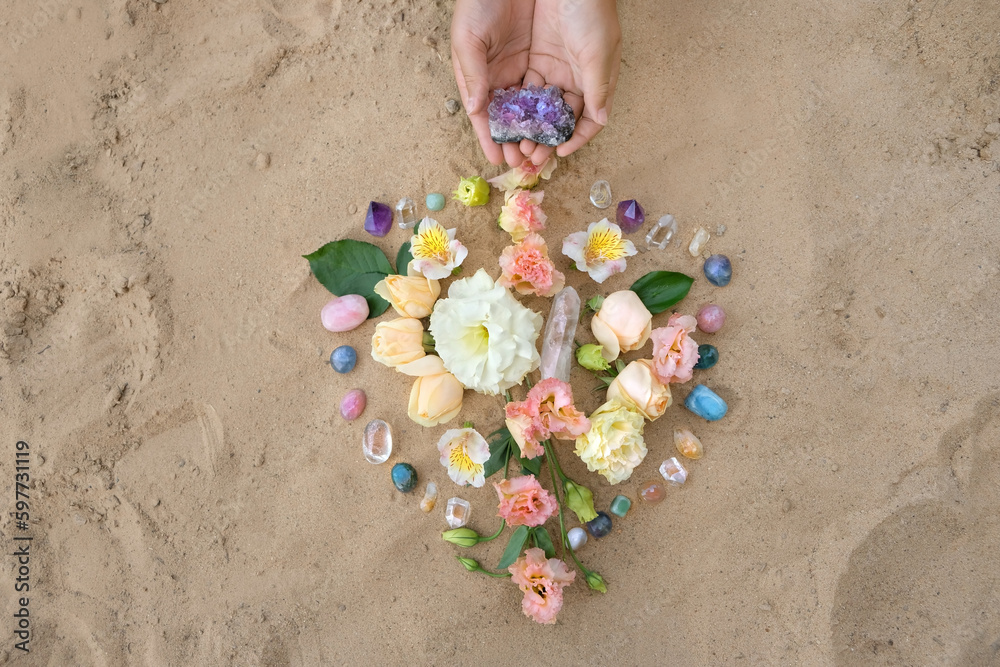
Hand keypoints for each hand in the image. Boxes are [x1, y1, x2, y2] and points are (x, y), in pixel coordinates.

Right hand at [451, 0, 535, 165]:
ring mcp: (523, 68)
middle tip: (524, 161)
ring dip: (534, 130)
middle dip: (515, 140)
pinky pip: (548, 89)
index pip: (484, 115)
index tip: (497, 159)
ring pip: (530, 108)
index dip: (490, 138)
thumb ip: (473, 75)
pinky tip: (557, 126)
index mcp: (478, 75)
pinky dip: (551, 109)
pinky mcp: (543, 58)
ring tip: (541, 150)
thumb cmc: (480, 2)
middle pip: (509, 117)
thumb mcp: (469, 38)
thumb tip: (476, 110)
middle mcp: (501, 77)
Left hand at [520, 0, 620, 164]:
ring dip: (531, 126)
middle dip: (548, 137)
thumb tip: (601, 121)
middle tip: (532, 155)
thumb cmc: (591, 12)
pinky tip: (509, 119)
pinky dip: (520, 104)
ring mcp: (556, 70)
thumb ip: (597, 88)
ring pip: (543, 107)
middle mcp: (576, 80)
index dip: (576, 138)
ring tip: (517, 142)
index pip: (589, 119)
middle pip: (562, 118)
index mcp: (596, 81)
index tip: (559, 151)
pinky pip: (528, 87)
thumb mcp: (597, 51)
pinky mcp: (538, 58)